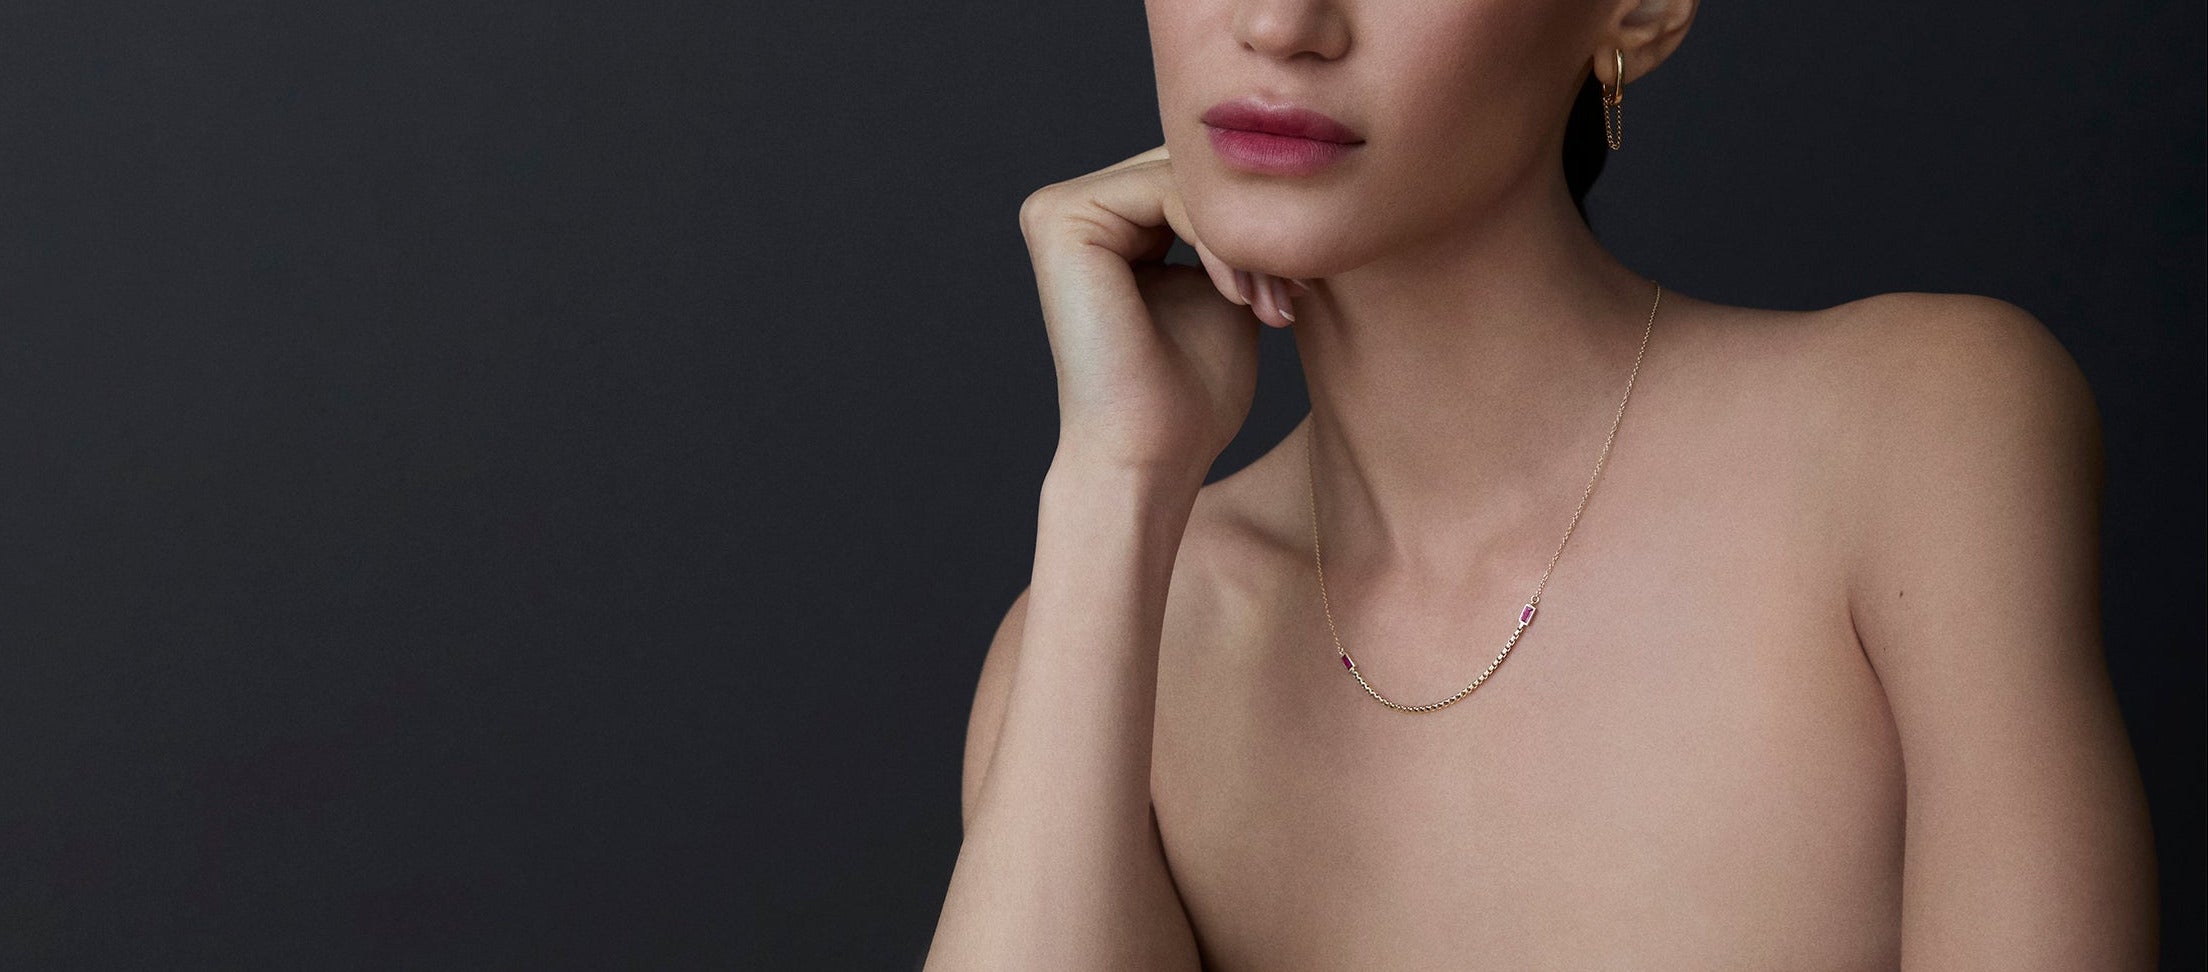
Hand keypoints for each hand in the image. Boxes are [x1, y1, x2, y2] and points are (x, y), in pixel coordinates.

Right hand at [1017, 144, 1307, 481]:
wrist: (1152, 456)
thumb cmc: (1191, 395)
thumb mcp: (1228, 290)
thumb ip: (1237, 234)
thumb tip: (1288, 178)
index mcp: (1105, 223)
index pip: (1197, 180)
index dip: (1257, 223)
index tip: (1303, 285)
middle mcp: (1072, 208)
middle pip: (1191, 170)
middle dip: (1253, 228)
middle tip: (1294, 291)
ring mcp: (1059, 209)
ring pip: (1185, 179)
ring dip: (1243, 240)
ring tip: (1271, 301)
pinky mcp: (1061, 219)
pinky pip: (1165, 191)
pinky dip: (1219, 241)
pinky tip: (1239, 295)